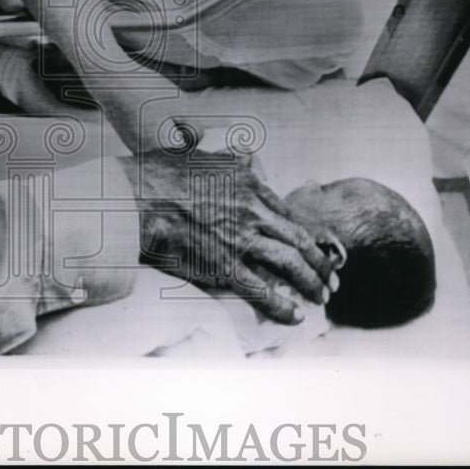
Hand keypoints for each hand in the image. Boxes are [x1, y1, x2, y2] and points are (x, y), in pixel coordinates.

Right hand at [119, 149, 345, 323]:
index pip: (286, 212)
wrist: (136, 196)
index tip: (311, 246)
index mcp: (248, 182)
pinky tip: (295, 316)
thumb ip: (229, 157)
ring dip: (311, 283)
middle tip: (332, 277)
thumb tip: (245, 152)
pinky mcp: (223, 265)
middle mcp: (252, 210)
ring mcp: (240, 239)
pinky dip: (281, 306)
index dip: (303, 233)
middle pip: (297, 239)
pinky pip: (260, 290)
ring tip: (322, 297)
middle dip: (319, 262)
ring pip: (289, 264)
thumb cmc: (160, 172)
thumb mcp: (203, 152)